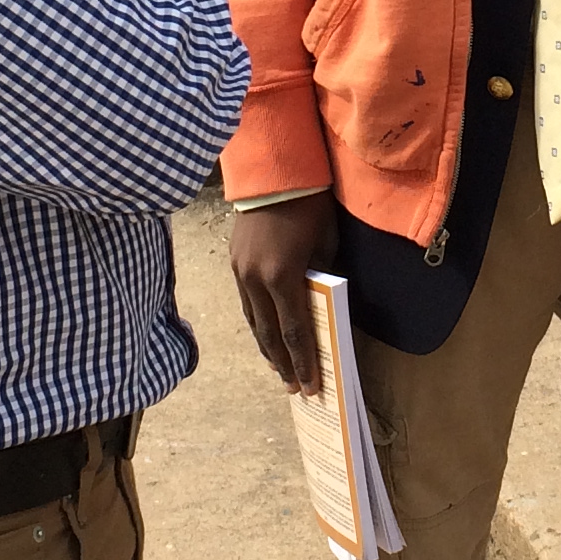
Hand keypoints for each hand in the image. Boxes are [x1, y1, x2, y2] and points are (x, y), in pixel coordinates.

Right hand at [229, 194, 338, 390]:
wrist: (274, 171)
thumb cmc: (310, 204)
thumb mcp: (326, 244)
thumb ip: (322, 278)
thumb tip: (322, 305)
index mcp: (283, 276)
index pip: (295, 331)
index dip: (304, 361)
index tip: (312, 385)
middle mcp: (256, 280)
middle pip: (270, 334)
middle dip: (284, 363)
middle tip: (295, 388)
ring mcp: (240, 272)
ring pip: (254, 322)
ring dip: (267, 348)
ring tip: (279, 369)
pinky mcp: (234, 263)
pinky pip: (246, 304)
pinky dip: (258, 324)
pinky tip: (265, 335)